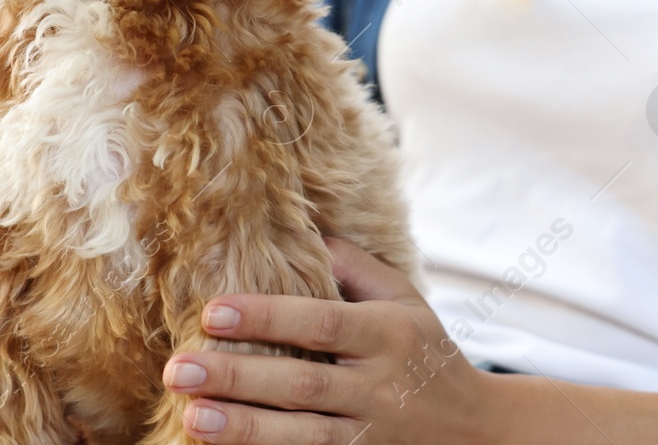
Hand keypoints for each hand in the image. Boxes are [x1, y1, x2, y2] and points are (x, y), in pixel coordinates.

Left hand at [162, 237, 501, 444]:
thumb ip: (355, 268)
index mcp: (388, 333)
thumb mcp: (406, 300)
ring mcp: (372, 436)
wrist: (477, 431)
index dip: (267, 316)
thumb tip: (303, 232)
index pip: (322, 321)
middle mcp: (381, 386)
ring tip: (192, 418)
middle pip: (304, 383)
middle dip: (238, 377)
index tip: (212, 312)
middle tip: (179, 369)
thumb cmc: (425, 354)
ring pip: (304, 436)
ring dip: (245, 429)